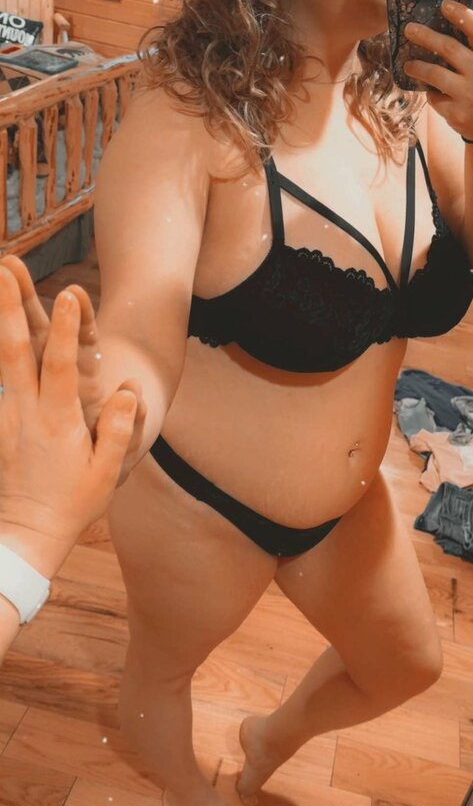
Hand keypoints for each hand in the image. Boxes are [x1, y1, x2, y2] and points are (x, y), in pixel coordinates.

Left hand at [0, 264, 137, 549]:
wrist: (27, 533)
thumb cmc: (73, 503)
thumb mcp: (107, 474)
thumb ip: (118, 431)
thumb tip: (128, 392)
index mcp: (58, 421)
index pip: (60, 364)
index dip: (66, 328)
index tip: (70, 292)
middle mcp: (26, 413)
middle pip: (14, 351)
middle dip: (9, 308)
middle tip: (3, 271)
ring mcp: (6, 417)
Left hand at [402, 0, 472, 141]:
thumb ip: (472, 48)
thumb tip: (440, 24)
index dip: (460, 14)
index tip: (443, 4)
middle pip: (449, 48)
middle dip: (425, 36)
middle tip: (409, 30)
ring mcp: (470, 95)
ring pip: (434, 74)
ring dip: (417, 67)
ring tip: (408, 65)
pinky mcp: (456, 113)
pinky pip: (434, 97)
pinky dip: (430, 92)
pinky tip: (431, 91)